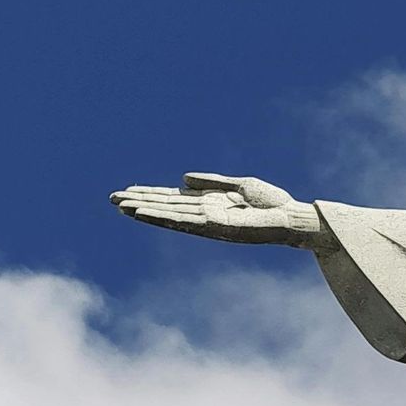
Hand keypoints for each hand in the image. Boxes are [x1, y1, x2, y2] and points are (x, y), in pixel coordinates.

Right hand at [109, 173, 322, 247]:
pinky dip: (161, 217)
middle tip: (111, 198)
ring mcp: (208, 222)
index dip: (151, 194)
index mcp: (210, 203)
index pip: (173, 198)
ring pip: (169, 215)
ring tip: (120, 206)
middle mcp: (205, 214)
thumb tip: (182, 178)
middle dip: (140, 202)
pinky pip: (182, 221)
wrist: (293, 217)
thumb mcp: (240, 185)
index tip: (128, 190)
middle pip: (166, 206)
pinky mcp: (214, 228)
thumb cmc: (273, 202)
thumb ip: (212, 182)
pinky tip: (143, 214)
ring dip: (144, 210)